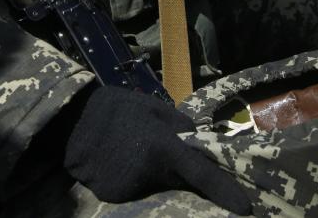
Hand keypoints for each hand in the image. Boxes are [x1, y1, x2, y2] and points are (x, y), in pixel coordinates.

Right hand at [65, 86, 250, 213]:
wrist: (72, 122)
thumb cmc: (117, 109)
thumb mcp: (153, 109)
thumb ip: (180, 127)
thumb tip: (199, 142)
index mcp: (165, 147)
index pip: (203, 174)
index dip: (225, 191)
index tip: (245, 208)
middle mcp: (152, 172)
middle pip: (180, 181)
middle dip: (182, 173)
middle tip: (162, 152)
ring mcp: (132, 188)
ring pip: (157, 185)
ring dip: (156, 174)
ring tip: (134, 150)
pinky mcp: (114, 196)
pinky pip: (135, 190)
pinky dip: (134, 179)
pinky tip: (120, 161)